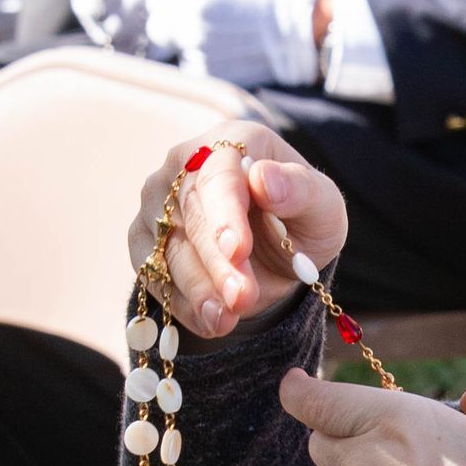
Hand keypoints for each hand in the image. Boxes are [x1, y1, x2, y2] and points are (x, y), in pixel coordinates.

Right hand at [128, 120, 346, 338]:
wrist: (275, 247)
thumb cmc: (301, 217)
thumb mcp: (322, 207)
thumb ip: (300, 190)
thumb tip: (264, 179)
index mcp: (233, 143)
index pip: (220, 175)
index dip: (226, 214)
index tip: (238, 249)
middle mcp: (184, 165)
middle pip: (192, 215)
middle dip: (217, 263)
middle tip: (242, 300)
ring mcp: (157, 202)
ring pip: (168, 249)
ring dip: (198, 289)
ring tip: (226, 320)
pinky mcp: (143, 240)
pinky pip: (152, 275)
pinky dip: (181, 304)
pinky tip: (211, 322)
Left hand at [143, 0, 325, 89]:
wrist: (296, 31)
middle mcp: (189, 28)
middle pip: (157, 26)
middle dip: (172, 19)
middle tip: (199, 14)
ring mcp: (198, 54)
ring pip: (175, 47)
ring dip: (188, 40)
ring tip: (219, 32)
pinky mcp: (209, 75)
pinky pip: (191, 65)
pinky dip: (202, 58)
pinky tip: (225, 48)